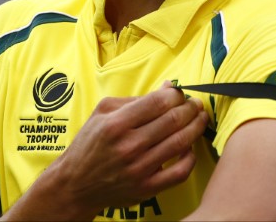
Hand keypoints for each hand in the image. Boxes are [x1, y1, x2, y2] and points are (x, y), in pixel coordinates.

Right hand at [39, 81, 208, 217]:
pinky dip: (191, 157)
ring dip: (196, 127)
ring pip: (181, 143)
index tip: (180, 93)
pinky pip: (180, 172)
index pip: (158, 102)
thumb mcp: (102, 113)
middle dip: (190, 108)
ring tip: (200, 119)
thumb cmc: (89, 145)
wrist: (75, 184)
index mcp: (116, 124)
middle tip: (195, 104)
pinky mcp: (147, 188)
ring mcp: (139, 169)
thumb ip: (134, 99)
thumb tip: (167, 88)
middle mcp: (129, 145)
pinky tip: (189, 147)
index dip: (176, 94)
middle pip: (173, 120)